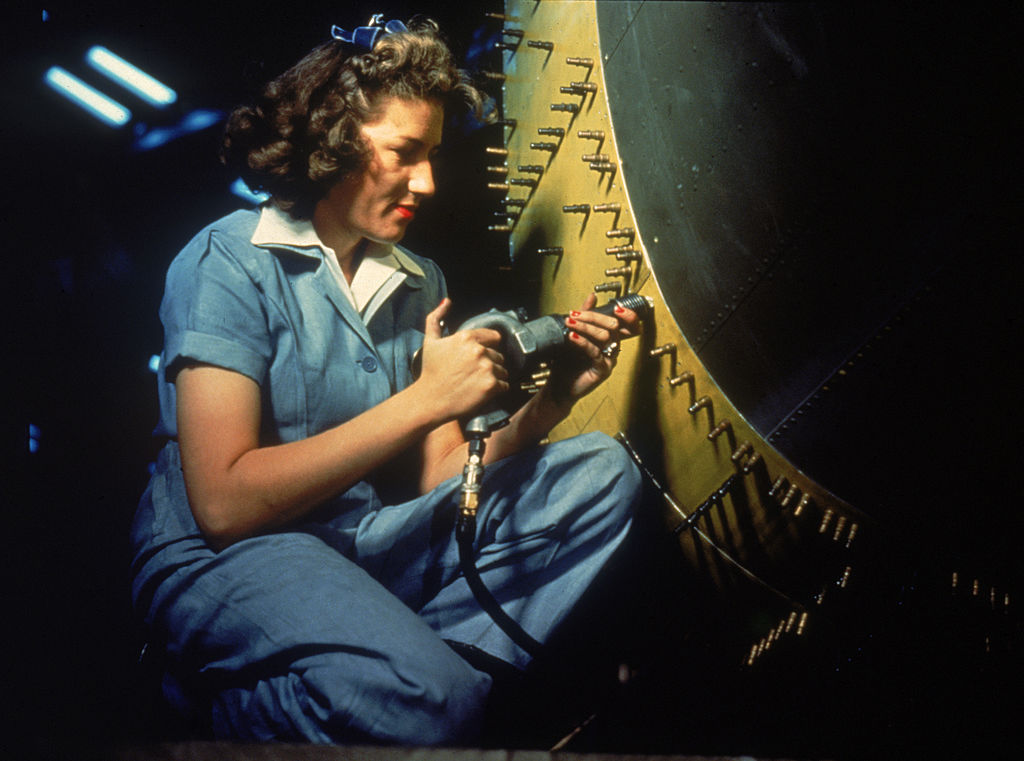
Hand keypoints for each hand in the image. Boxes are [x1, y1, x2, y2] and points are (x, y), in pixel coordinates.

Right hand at [417, 298, 509, 420]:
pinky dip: (496, 390)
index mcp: (467, 337)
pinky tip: (480, 392)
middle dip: (489, 364)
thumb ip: (436, 319)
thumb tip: (446, 301)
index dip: (487, 348)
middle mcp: (479, 350)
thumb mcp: (430, 341)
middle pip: (499, 356)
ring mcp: (486, 368)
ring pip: (503, 371)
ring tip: (476, 383)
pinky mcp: (492, 386)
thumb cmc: (430, 372)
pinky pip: (505, 385)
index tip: (478, 359)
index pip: (494, 338)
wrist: (429, 400)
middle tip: (473, 374)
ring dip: (493, 377)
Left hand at [548, 293, 637, 403]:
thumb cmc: (567, 362)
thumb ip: (584, 316)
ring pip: (605, 337)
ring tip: (570, 323)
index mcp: (610, 339)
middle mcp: (612, 348)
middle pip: (613, 326)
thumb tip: (592, 296)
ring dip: (585, 327)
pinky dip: (583, 342)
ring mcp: (609, 360)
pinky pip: (596, 352)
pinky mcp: (602, 370)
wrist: (559, 387)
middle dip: (593, 317)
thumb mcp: (574, 333)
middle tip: (574, 314)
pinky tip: (572, 337)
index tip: (616, 307)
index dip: (628, 315)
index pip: (627, 324)